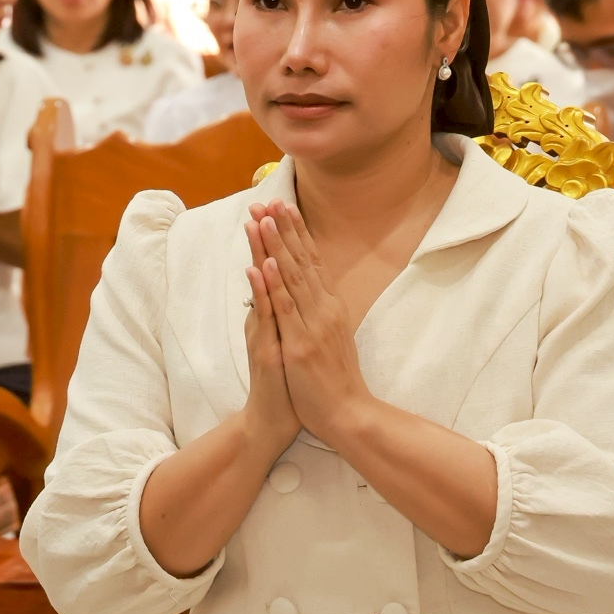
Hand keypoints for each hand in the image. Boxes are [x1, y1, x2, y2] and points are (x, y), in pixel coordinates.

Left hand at [252, 200, 372, 448]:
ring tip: (265, 218)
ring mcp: (313, 325)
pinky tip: (265, 263)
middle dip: (284, 229)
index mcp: (329, 307)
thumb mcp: (330, 337)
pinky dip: (275, 285)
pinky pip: (286, 310)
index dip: (297, 233)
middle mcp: (324, 309)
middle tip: (270, 199)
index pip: (312, 261)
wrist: (348, 414)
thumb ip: (321, 312)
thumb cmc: (335, 379)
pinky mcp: (300, 344)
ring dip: (278, 245)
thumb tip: (314, 290)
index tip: (284, 206)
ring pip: (293, 278)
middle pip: (302, 261)